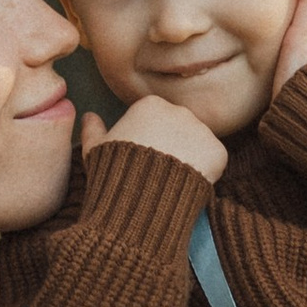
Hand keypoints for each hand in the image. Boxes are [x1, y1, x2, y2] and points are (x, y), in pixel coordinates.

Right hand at [83, 98, 227, 182]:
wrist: (140, 202)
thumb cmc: (114, 175)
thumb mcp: (94, 150)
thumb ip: (92, 130)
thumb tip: (88, 116)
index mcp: (150, 105)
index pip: (157, 120)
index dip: (150, 142)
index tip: (142, 160)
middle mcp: (179, 110)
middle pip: (180, 129)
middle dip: (174, 147)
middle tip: (160, 174)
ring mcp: (201, 129)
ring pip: (199, 144)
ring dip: (191, 159)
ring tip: (173, 182)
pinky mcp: (218, 151)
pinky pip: (216, 161)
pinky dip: (207, 173)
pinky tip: (188, 185)